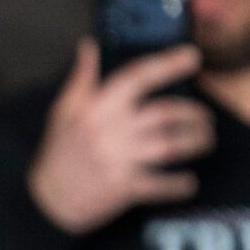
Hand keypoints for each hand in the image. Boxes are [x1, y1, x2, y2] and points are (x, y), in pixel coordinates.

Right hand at [27, 39, 214, 234]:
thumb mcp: (63, 112)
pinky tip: (188, 182)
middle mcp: (111, 131)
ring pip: (172, 145)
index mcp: (97, 108)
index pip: (138, 77)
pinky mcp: (124, 188)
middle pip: (166, 113)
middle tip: (203, 117)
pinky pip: (163, 183)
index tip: (193, 56)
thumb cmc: (57, 155)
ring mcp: (119, 160)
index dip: (168, 64)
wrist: (45, 203)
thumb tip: (88, 47)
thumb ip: (81, 79)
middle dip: (193, 114)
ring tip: (204, 141)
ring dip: (196, 142)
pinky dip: (181, 184)